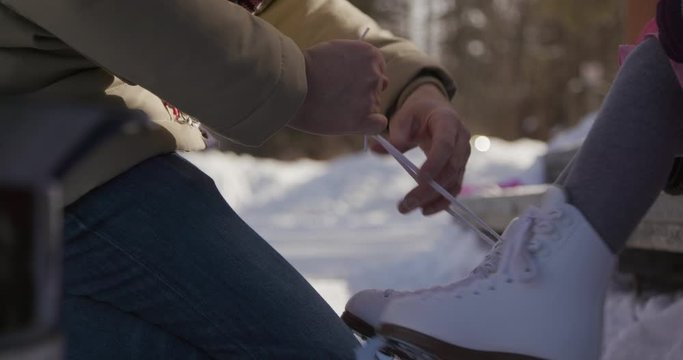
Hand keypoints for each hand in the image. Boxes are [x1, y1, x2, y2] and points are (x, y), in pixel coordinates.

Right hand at [288, 40, 388, 134]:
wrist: (292, 85)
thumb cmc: (306, 67)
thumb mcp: (336, 50)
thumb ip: (355, 60)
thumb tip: (362, 72)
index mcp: (371, 54)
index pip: (378, 69)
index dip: (362, 77)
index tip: (346, 81)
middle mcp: (376, 75)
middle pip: (378, 88)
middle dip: (362, 92)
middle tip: (339, 95)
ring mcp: (371, 98)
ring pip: (374, 106)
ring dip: (359, 108)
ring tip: (334, 106)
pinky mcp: (363, 119)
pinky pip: (379, 125)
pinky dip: (371, 125)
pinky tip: (357, 123)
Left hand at [371, 84, 470, 215]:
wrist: (435, 108)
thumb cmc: (417, 112)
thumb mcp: (403, 116)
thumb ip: (393, 133)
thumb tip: (376, 150)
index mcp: (448, 122)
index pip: (445, 146)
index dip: (434, 163)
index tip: (418, 179)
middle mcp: (461, 140)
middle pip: (451, 169)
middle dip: (429, 189)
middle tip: (406, 203)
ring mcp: (463, 155)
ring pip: (454, 182)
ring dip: (433, 199)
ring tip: (408, 208)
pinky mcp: (459, 168)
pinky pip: (454, 188)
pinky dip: (441, 201)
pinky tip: (424, 210)